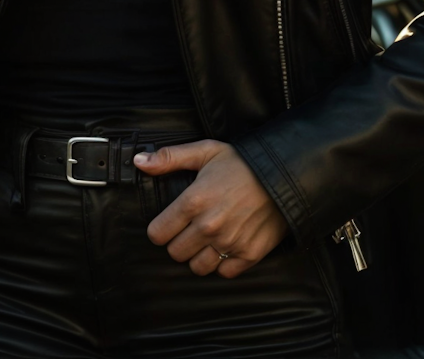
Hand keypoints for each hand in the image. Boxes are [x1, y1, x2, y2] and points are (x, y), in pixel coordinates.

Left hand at [134, 139, 288, 277]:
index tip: (169, 223)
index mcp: (193, 201)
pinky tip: (226, 245)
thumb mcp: (205, 151)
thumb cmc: (242, 163)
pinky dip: (223, 263)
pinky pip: (224, 272)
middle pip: (175, 253)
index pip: (158, 233)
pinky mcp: (249, 254)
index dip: (160, 228)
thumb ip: (169, 158)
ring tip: (207, 239)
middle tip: (190, 229)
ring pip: (197, 267)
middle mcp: (209, 226)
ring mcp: (230, 242)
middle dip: (178, 242)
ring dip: (199, 255)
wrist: (284, 174)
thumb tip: (139, 162)